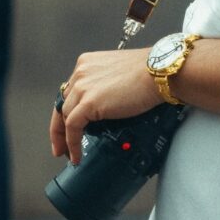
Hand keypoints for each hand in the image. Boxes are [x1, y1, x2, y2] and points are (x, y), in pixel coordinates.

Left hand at [48, 48, 161, 163]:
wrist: (159, 73)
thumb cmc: (150, 72)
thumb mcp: (118, 75)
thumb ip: (105, 87)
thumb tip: (105, 107)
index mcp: (87, 64)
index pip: (69, 92)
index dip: (66, 111)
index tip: (66, 125)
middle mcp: (80, 73)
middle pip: (62, 104)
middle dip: (60, 128)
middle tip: (61, 146)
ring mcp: (82, 87)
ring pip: (64, 117)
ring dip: (65, 139)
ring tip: (71, 154)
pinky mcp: (88, 103)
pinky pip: (72, 127)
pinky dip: (72, 144)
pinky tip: (77, 155)